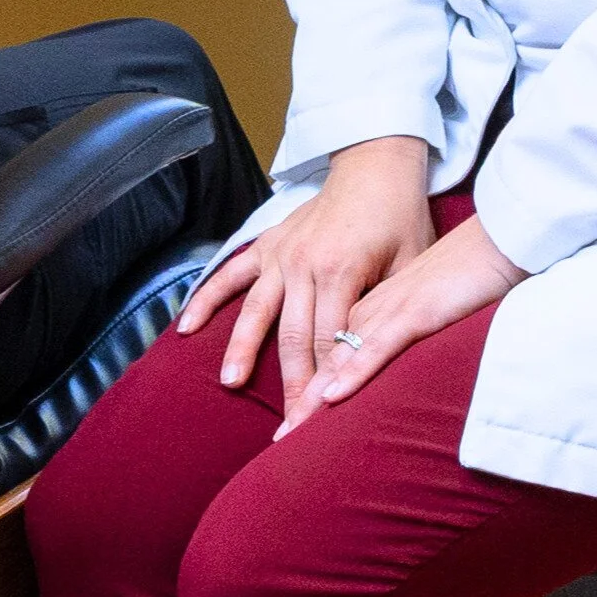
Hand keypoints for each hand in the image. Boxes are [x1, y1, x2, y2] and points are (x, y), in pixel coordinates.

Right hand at [178, 136, 434, 406]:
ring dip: (240, 348)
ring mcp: (281, 254)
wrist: (375, 166)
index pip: (330, 343)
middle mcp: (303, 264)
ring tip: (228, 383)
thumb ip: (390, 309)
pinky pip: (231, 274)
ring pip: (257, 311)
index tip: (318, 426)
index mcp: (341, 272)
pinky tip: (186, 326)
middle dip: (289, 386)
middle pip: (293, 337)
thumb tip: (378, 361)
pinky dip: (208, 297)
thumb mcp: (410, 264)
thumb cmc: (400, 219)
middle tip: (283, 431)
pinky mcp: (267, 244)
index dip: (324, 387)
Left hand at [275, 214, 524, 438]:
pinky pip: (376, 346)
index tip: (286, 426)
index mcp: (361, 306)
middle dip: (298, 401)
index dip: (302, 390)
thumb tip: (384, 376)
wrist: (492, 241)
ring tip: (292, 434)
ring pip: (338, 356)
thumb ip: (394, 338)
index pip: (321, 353)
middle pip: (318, 357)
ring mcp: (385, 308)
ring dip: (314, 397)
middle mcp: (363, 307)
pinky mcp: (414, 311)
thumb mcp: (417, 311)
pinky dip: (353, 372)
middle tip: (278, 442)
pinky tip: (332, 396)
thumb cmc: (460, 276)